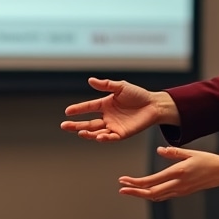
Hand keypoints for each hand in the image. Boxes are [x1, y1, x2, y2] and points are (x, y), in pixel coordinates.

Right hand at [60, 77, 178, 141]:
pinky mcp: (122, 134)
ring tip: (80, 132)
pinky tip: (98, 136)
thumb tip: (90, 80)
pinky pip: (111, 137)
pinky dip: (104, 138)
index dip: (78, 109)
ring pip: (97, 131)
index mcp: (105, 105)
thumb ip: (106, 85)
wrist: (154, 105)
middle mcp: (107, 117)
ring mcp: (113, 126)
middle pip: (88, 123)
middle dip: (76, 125)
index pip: (88, 107)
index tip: (67, 111)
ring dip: (88, 133)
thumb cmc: (138, 95)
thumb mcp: (121, 87)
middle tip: (64, 126)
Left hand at [117, 146, 218, 200]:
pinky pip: (164, 196)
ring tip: (129, 190)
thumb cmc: (208, 160)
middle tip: (121, 189)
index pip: (152, 181)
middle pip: (151, 193)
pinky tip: (146, 190)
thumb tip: (159, 150)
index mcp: (178, 173)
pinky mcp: (183, 192)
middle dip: (135, 192)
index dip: (136, 182)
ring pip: (157, 196)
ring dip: (142, 194)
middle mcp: (178, 185)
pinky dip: (152, 194)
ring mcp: (180, 191)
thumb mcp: (190, 152)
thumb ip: (173, 152)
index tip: (124, 180)